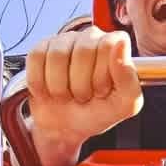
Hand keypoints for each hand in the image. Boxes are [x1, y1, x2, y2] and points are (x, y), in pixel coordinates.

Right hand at [26, 27, 142, 146]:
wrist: (66, 128)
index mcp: (115, 45)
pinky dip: (40, 83)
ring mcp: (64, 40)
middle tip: (84, 95)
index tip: (101, 90)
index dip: (102, 75)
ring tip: (67, 93)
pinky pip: (36, 58)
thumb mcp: (123, 105)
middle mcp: (90, 37)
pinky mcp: (41, 49)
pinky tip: (49, 90)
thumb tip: (121, 45)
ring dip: (60, 87)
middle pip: (83, 50)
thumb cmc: (97, 112)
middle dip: (81, 84)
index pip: (108, 45)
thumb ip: (129, 77)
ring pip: (57, 55)